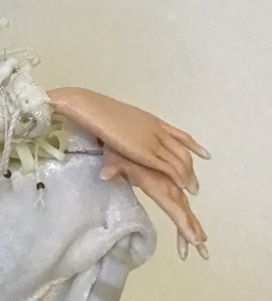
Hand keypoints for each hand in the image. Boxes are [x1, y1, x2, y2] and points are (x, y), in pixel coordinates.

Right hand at [48, 87, 209, 193]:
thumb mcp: (119, 122)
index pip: (179, 134)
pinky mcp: (146, 152)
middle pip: (182, 151)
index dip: (193, 145)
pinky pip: (168, 166)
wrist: (94, 110)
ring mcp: (152, 141)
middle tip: (196, 184)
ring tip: (193, 190)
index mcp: (152, 121)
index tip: (205, 154)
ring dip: (188, 176)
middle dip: (191, 169)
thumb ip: (127, 132)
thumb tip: (126, 136)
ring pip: (178, 161)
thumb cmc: (100, 114)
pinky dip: (177, 177)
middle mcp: (157, 130)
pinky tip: (181, 186)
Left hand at [100, 145, 208, 260]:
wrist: (123, 130)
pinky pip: (181, 196)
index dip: (184, 223)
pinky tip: (196, 225)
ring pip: (184, 205)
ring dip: (193, 223)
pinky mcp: (167, 178)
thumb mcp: (114, 157)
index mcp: (155, 181)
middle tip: (203, 252)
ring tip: (203, 244)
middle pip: (183, 209)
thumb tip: (104, 176)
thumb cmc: (117, 146)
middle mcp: (166, 182)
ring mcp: (168, 181)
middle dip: (192, 230)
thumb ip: (114, 168)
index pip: (173, 205)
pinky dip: (187, 212)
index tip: (195, 241)